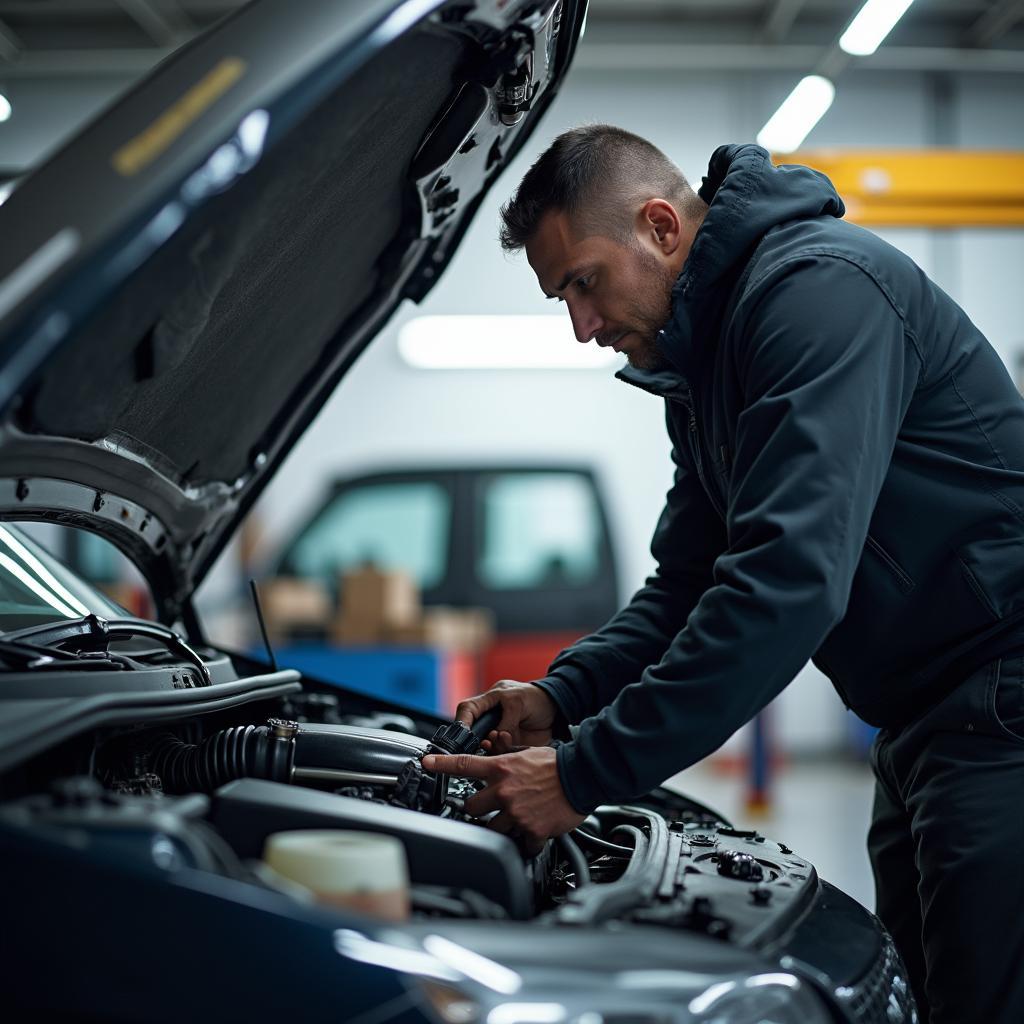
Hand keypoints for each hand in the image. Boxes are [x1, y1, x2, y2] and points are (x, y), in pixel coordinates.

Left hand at [421, 746, 584, 853]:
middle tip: (490, 807)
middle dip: (478, 808)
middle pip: (472, 806)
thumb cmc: (557, 763)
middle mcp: (504, 791)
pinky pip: (521, 845)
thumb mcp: (527, 752)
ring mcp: (516, 812)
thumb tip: (495, 750)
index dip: (441, 764)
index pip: (464, 765)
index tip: (427, 763)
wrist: (583, 776)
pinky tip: (532, 833)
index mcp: (501, 769)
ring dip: (502, 826)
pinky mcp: (531, 830)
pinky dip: (525, 842)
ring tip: (517, 818)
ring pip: (492, 828)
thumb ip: (507, 757)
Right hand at [455, 679, 557, 753]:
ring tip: (499, 740)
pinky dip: (501, 750)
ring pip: (486, 744)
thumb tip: (495, 737)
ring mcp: (500, 731)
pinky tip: (507, 742)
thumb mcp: (518, 703)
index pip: (468, 709)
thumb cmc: (539, 699)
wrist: (558, 712)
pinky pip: (500, 752)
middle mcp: (492, 717)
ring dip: (490, 745)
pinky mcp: (510, 744)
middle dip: (475, 738)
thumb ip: (505, 720)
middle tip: (483, 742)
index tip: (463, 733)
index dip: (462, 721)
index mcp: (491, 699)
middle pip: (474, 730)